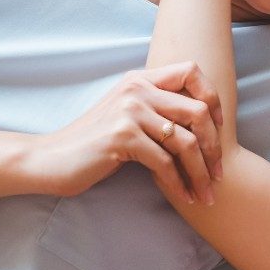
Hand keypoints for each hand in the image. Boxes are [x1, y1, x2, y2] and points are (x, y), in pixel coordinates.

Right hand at [28, 62, 223, 205]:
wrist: (49, 160)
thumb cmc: (94, 143)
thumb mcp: (127, 115)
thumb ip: (157, 108)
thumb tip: (205, 121)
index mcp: (140, 79)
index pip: (191, 71)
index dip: (212, 97)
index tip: (219, 126)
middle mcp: (137, 89)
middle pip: (198, 111)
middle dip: (214, 146)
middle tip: (219, 173)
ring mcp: (130, 111)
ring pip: (186, 141)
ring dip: (201, 172)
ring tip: (207, 194)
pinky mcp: (122, 137)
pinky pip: (165, 162)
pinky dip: (179, 183)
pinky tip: (184, 197)